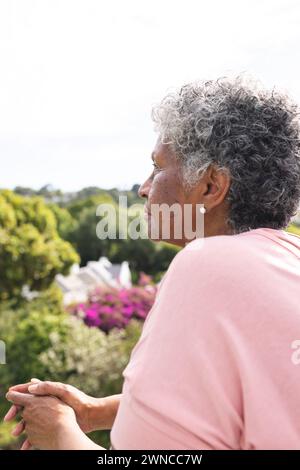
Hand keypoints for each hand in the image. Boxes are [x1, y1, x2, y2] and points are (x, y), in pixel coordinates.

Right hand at [5, 379, 120, 433]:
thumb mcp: (63, 391)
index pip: (30, 390)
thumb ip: (48, 387)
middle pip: (26, 406)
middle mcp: (47, 402)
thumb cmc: (79, 400)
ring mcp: (49, 414)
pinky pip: (37, 432)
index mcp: (48, 391)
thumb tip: (30, 385)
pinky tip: (24, 445)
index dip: (19, 392)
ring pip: (30, 420)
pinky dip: (30, 438)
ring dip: (21, 426)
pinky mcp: (52, 425)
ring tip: (16, 433)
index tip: (9, 394)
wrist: (91, 415)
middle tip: (8, 418)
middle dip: (16, 411)